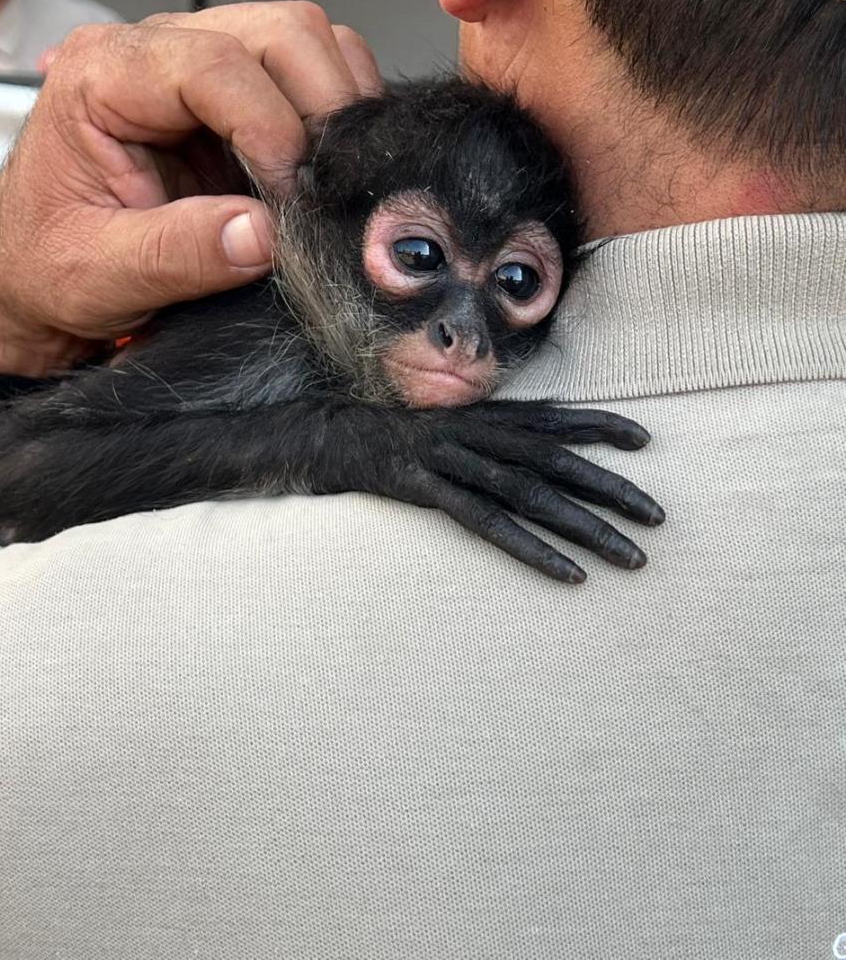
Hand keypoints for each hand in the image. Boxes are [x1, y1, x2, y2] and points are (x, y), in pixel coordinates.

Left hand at [0, 2, 380, 375]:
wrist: (38, 274)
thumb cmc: (49, 263)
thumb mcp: (98, 274)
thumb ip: (181, 253)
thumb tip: (265, 234)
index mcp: (101, 75)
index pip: (215, 64)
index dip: (271, 129)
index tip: (291, 198)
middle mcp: (156, 50)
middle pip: (281, 31)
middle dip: (321, 108)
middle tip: (324, 188)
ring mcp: (203, 65)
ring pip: (309, 42)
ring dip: (335, 109)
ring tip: (323, 182)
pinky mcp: (238, 96)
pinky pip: (315, 76)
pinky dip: (337, 119)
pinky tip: (318, 173)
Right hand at [319, 401, 665, 583]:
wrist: (334, 438)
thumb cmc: (401, 438)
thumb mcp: (454, 427)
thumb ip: (498, 431)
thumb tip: (546, 435)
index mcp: (487, 417)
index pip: (556, 418)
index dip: (601, 424)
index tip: (646, 440)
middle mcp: (477, 434)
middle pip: (556, 462)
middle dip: (612, 488)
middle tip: (658, 517)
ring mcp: (453, 462)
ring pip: (531, 496)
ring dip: (586, 528)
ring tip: (631, 557)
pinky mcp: (427, 490)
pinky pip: (487, 524)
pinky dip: (531, 550)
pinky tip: (568, 575)